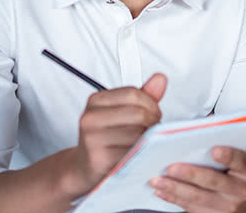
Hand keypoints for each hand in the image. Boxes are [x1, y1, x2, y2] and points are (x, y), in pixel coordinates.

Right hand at [65, 73, 166, 195]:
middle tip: (153, 130)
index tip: (154, 113)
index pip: (133, 94)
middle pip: (138, 113)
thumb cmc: (107, 138)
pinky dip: (141, 154)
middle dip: (153, 122)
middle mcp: (90, 117)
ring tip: (143, 142)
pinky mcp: (99, 158)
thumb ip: (143, 96)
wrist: (84, 168)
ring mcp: (92, 138)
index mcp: (96, 101)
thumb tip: (160, 78)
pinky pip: (132, 152)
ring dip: (148, 139)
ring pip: (137, 134)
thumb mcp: (122, 112)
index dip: (151, 104)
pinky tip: (138, 154)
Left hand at [150, 146, 245, 212]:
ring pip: (197, 197)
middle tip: (171, 167)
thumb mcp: (243, 160)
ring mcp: (226, 207)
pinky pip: (190, 208)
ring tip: (156, 180)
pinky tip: (161, 191)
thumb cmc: (242, 175)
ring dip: (174, 188)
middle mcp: (240, 190)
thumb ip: (227, 149)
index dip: (228, 156)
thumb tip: (199, 132)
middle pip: (213, 181)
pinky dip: (174, 199)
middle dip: (190, 174)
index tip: (215, 150)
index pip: (240, 161)